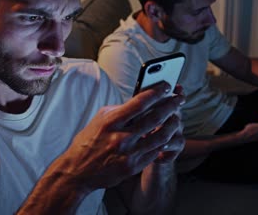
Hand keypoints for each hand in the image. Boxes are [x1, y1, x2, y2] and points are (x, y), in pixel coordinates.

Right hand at [60, 82, 184, 191]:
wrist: (78, 171)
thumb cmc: (88, 142)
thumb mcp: (100, 120)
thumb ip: (120, 110)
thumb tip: (140, 100)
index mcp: (111, 122)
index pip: (139, 103)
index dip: (156, 92)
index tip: (167, 85)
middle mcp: (121, 137)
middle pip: (154, 118)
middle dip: (171, 105)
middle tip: (179, 98)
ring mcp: (129, 154)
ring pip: (160, 136)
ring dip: (173, 124)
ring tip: (177, 117)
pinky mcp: (133, 167)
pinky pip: (155, 151)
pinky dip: (163, 141)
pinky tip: (168, 135)